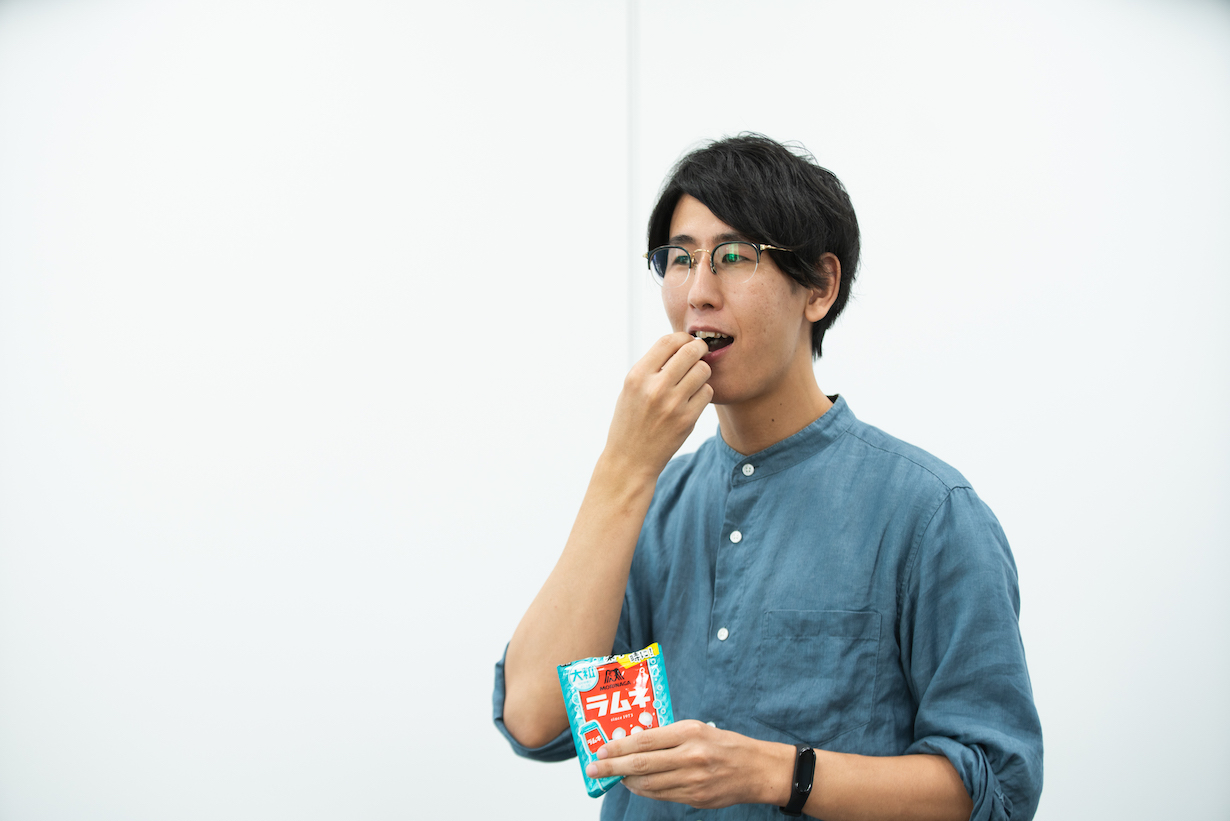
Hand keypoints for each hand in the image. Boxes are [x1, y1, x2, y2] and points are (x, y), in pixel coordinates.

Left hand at [584, 720, 784, 809]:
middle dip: (612, 767)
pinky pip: (662, 796)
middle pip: (642, 764)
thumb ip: (669, 735)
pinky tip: (635, 785)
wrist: (756, 770)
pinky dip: (645, 791)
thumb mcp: (698, 729)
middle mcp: (690, 756)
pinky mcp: (695, 798)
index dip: (619, 746)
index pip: (646, 740)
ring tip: (613, 777)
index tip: (600, 749)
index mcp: (690, 733)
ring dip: (626, 781)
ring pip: (649, 784)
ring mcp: (693, 780)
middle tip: (593, 768)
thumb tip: (635, 741)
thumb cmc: (725, 744)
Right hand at [604, 333, 711, 477]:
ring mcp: (672, 404)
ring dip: (702, 372)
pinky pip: (707, 392)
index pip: (667, 341)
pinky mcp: (687, 420)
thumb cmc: (630, 421)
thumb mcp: (630, 390)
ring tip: (693, 380)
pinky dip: (703, 392)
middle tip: (699, 354)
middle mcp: (655, 388)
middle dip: (699, 349)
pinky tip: (693, 398)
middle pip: (690, 351)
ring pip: (703, 371)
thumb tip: (680, 344)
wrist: (630, 460)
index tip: (686, 342)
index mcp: (637, 376)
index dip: (682, 337)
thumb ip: (651, 367)